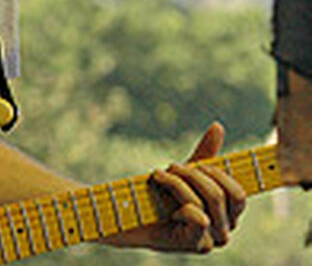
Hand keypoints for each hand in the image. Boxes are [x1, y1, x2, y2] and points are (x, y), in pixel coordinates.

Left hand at [106, 123, 246, 253]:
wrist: (132, 215)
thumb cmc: (161, 196)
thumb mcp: (185, 172)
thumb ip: (204, 154)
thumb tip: (218, 126)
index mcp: (227, 213)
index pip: (239, 194)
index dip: (221, 175)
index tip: (198, 164)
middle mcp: (225, 230)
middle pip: (221, 193)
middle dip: (192, 173)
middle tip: (172, 167)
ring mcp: (212, 240)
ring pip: (206, 200)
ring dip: (177, 182)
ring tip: (160, 177)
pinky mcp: (196, 246)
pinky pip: (198, 217)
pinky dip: (178, 203)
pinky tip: (167, 208)